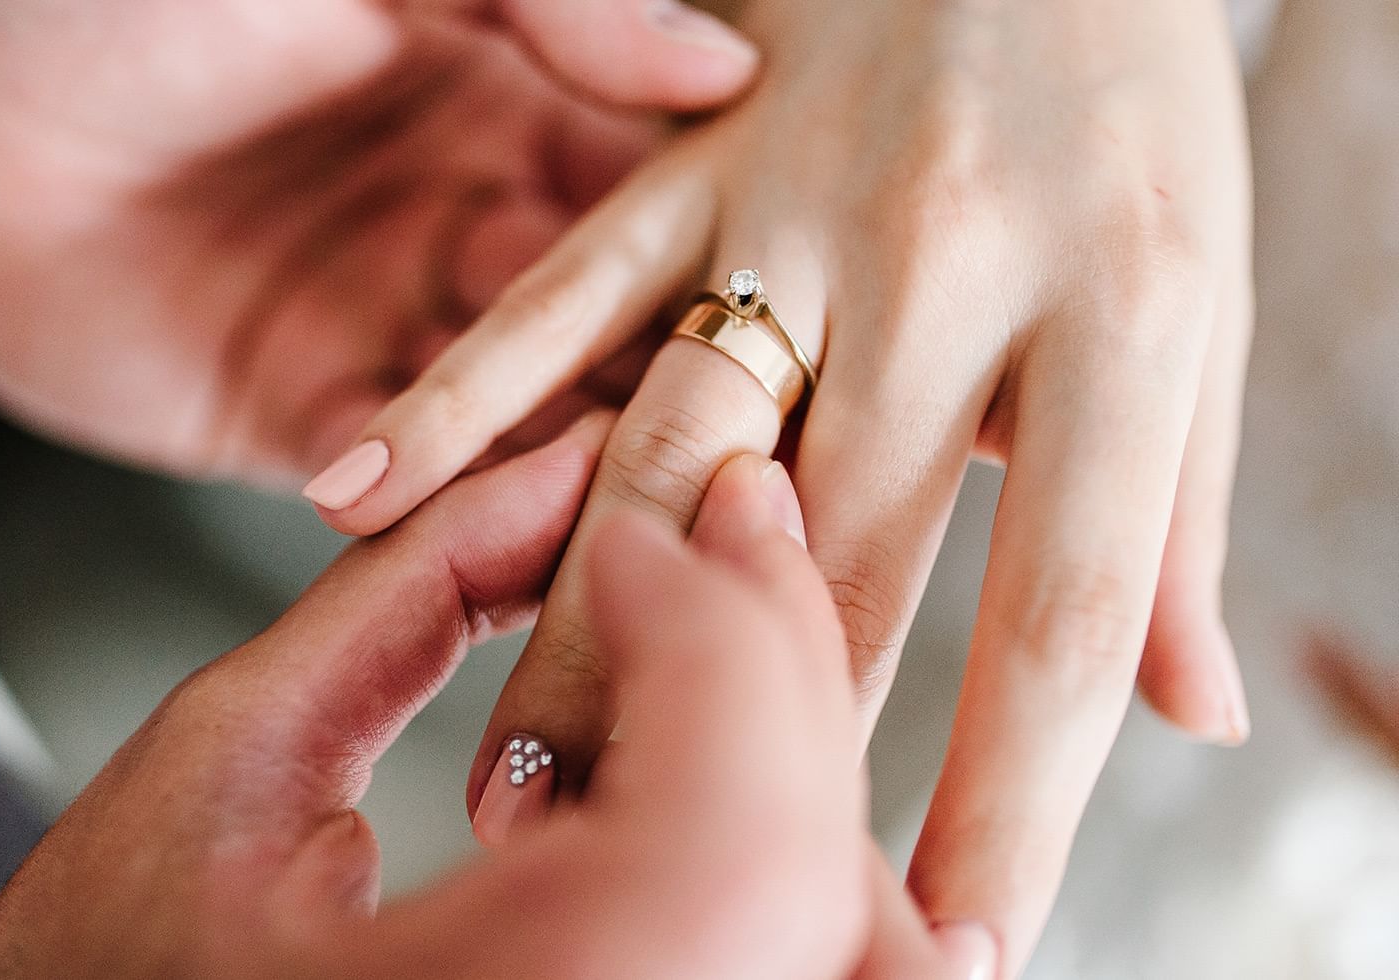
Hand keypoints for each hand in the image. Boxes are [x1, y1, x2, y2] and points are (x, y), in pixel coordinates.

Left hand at [0, 0, 756, 484]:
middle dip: (678, 374)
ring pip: (523, 415)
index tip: (807, 299)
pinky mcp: (298, 420)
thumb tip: (720, 65)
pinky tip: (502, 519)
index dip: (728, 239)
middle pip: (609, 319)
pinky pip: (400, 472)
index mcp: (499, 96)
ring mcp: (385, 328)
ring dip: (586, 456)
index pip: (652, 186)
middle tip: (759, 436)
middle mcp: (460, 221)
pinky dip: (451, 497)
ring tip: (659, 501)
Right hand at [0, 425, 991, 978]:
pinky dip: (803, 881)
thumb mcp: (216, 761)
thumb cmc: (79, 978)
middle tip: (725, 530)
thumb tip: (563, 465)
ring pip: (863, 962)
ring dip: (808, 781)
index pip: (726, 835)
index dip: (711, 644)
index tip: (622, 539)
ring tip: (719, 647)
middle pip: (820, 894)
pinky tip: (709, 787)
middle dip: (783, 676)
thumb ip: (409, 594)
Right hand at [312, 0, 1253, 970]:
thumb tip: (1186, 718)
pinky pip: (554, 295)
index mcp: (1124, 310)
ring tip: (520, 788)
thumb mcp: (1201, 306)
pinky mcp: (687, 164)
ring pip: (664, 455)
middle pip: (838, 565)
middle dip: (763, 758)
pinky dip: (454, 401)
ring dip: (582, 635)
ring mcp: (794, 211)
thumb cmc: (1132, 118)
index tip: (956, 943)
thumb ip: (1176, 518)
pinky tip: (360, 501)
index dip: (1011, 802)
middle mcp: (947, 269)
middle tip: (682, 902)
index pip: (1061, 612)